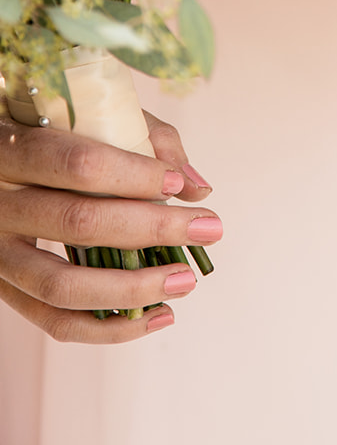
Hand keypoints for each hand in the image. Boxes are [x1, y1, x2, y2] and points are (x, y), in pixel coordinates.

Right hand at [0, 105, 221, 343]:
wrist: (2, 166)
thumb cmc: (60, 133)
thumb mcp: (95, 116)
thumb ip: (147, 140)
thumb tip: (194, 189)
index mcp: (14, 147)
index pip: (77, 163)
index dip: (133, 176)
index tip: (176, 184)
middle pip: (77, 223)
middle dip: (152, 229)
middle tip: (208, 229)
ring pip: (62, 286)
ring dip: (134, 288)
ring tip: (185, 280)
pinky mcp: (6, 289)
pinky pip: (55, 322)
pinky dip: (109, 329)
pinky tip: (158, 315)